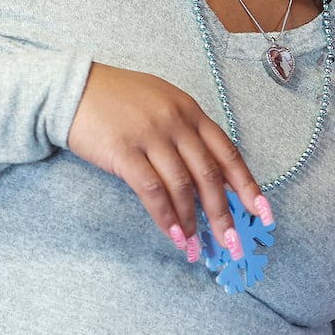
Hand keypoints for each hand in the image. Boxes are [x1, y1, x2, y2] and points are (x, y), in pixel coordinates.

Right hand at [66, 62, 268, 261]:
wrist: (73, 88)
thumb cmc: (117, 99)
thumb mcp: (162, 103)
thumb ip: (187, 132)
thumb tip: (210, 176)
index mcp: (189, 110)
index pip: (227, 152)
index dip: (246, 185)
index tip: (261, 213)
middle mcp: (175, 121)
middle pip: (209, 174)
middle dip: (223, 214)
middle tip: (232, 243)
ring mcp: (151, 136)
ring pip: (183, 186)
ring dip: (193, 221)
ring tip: (197, 246)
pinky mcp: (124, 152)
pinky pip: (152, 191)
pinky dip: (166, 217)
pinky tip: (174, 235)